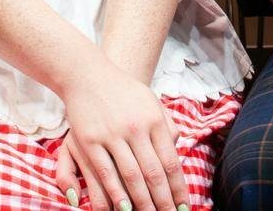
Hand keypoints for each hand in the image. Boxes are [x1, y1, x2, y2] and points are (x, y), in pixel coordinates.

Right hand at [56, 65, 190, 210]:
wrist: (88, 74)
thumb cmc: (124, 92)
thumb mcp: (151, 102)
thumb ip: (165, 125)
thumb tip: (177, 146)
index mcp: (154, 120)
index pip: (170, 162)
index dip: (178, 188)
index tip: (184, 207)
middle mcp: (136, 129)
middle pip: (153, 174)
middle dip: (163, 202)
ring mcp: (112, 135)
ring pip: (131, 177)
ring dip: (142, 203)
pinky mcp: (90, 141)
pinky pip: (105, 173)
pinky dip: (115, 194)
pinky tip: (124, 208)